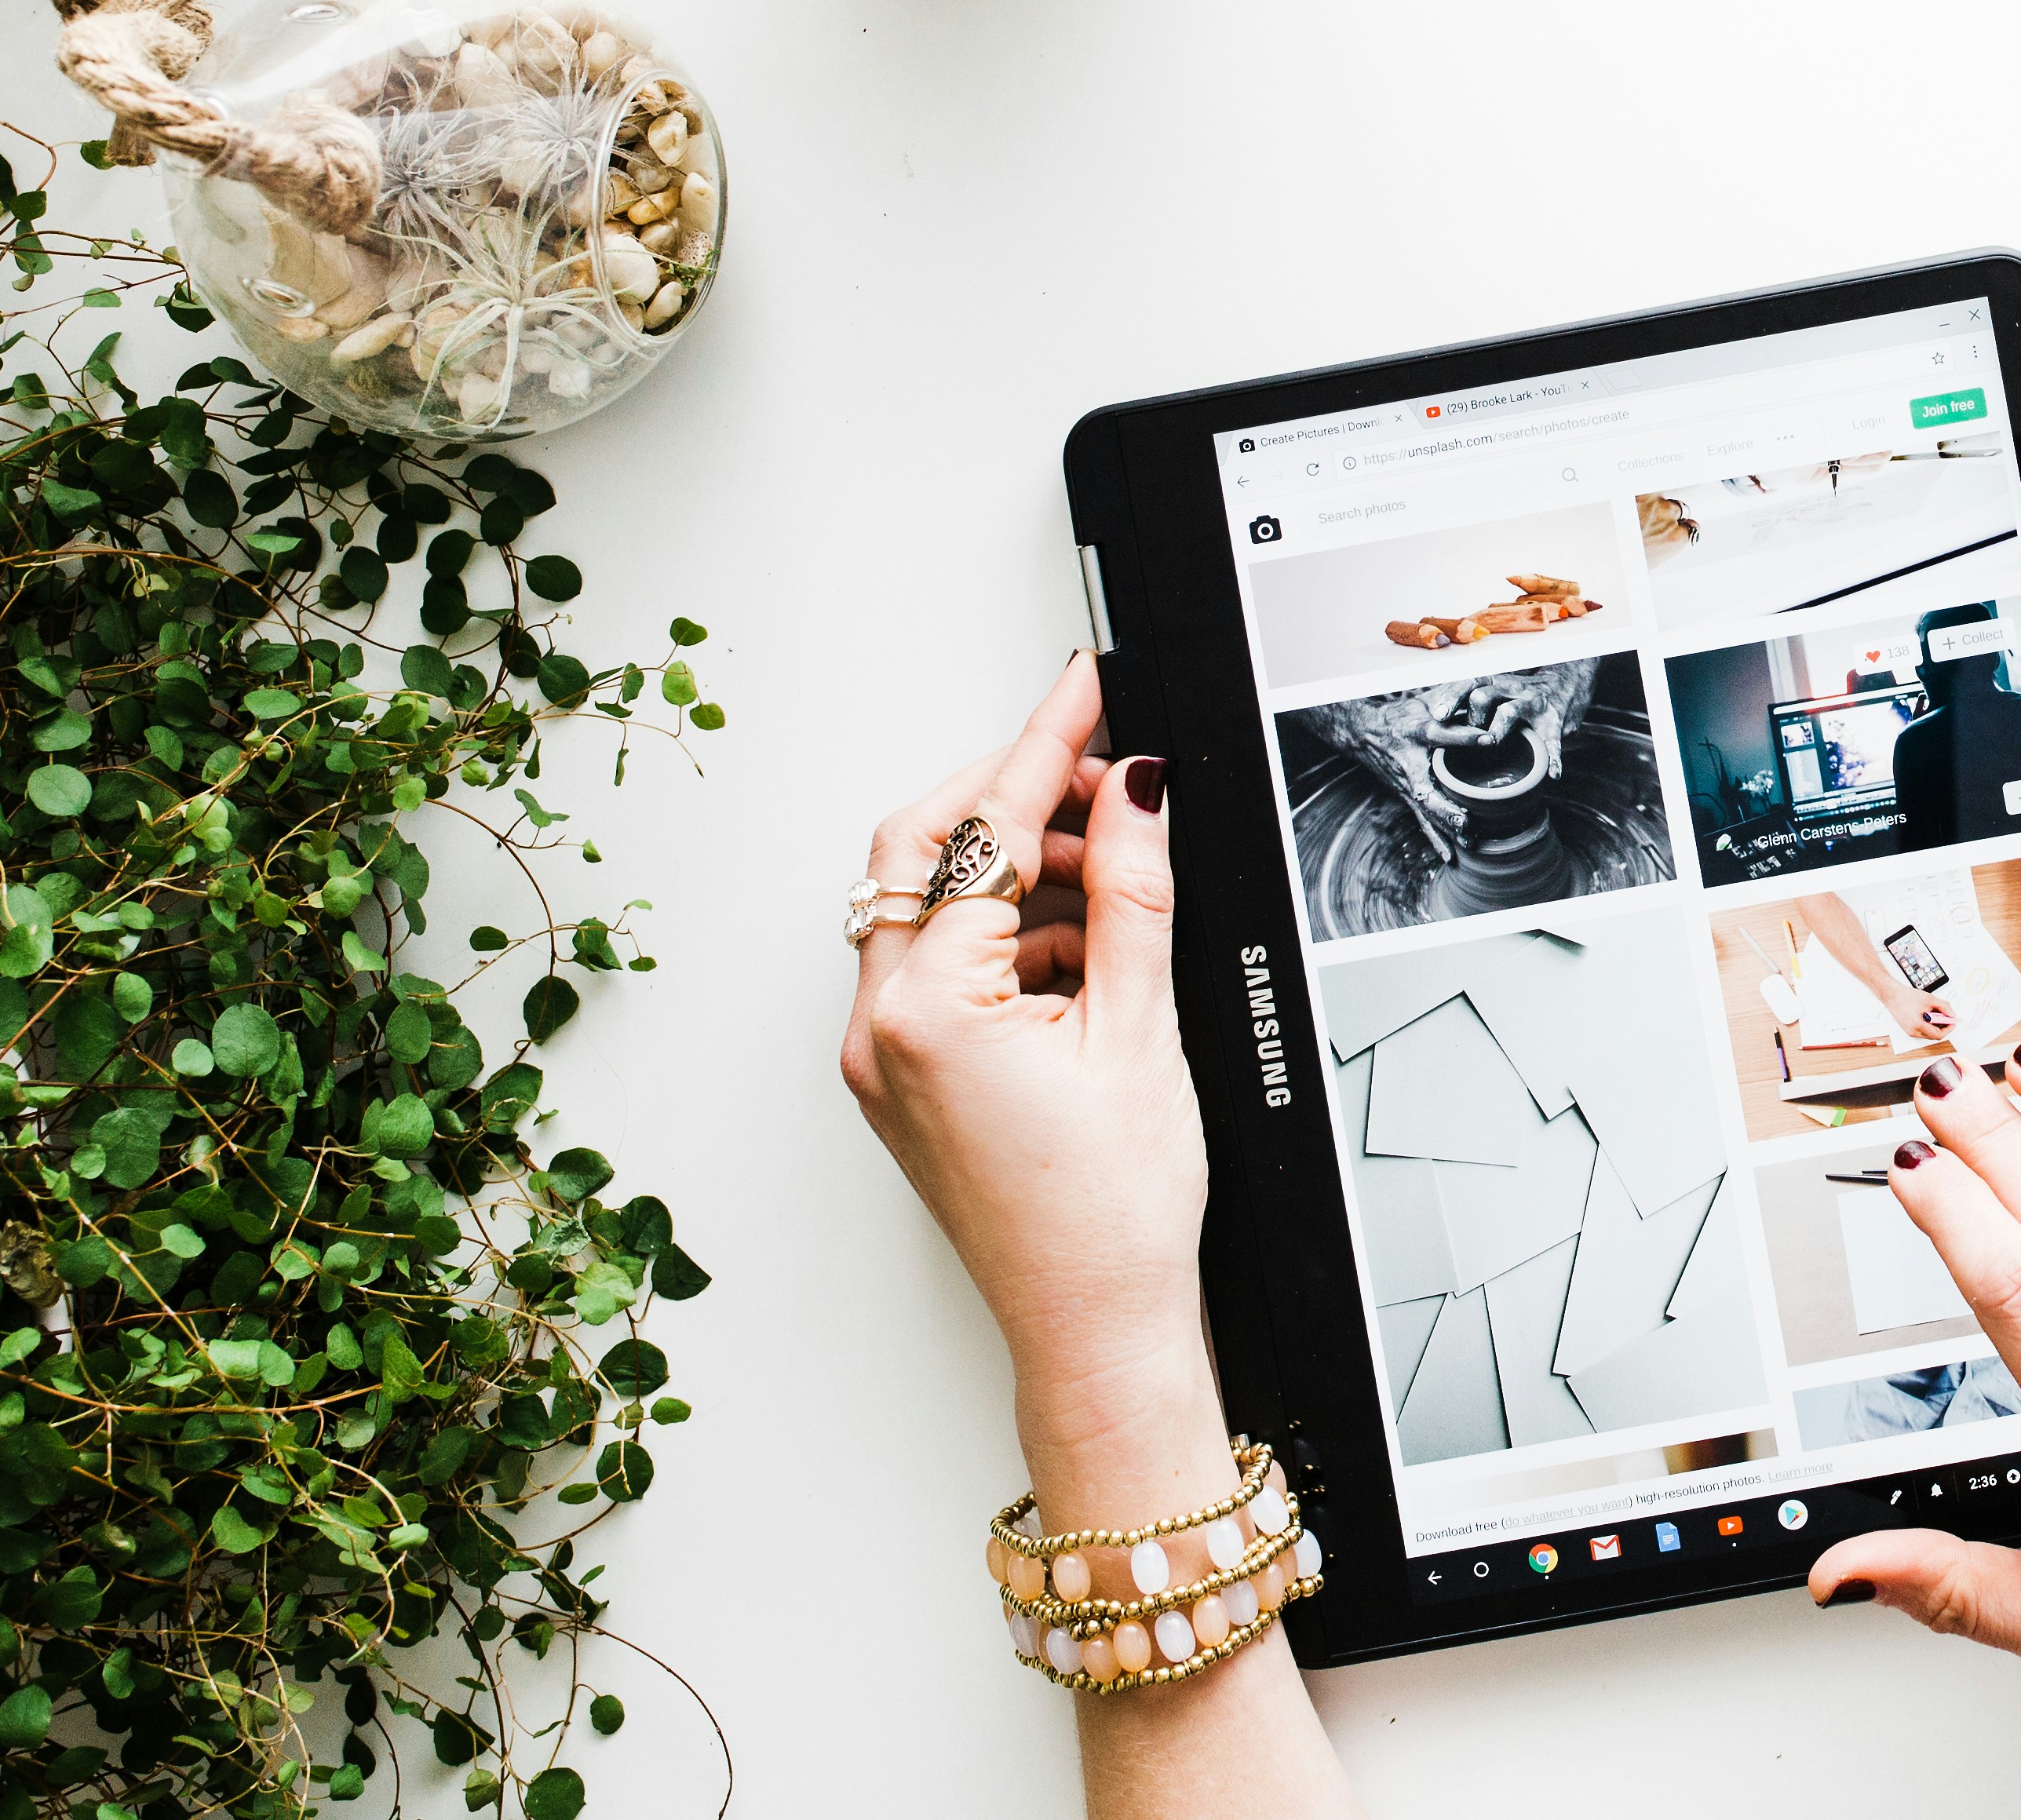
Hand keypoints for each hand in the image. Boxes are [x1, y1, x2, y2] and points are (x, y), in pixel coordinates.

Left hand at [836, 654, 1226, 1494]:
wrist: (1094, 1330)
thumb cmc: (1112, 1217)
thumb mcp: (1139, 1029)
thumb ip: (1130, 892)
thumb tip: (1133, 792)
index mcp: (928, 1011)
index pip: (985, 832)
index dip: (1045, 746)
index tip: (1083, 690)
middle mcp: (880, 1029)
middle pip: (917, 851)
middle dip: (1006, 801)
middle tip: (1099, 778)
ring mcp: (883, 1057)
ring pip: (925, 906)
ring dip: (1011, 874)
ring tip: (1110, 888)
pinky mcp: (904, 1080)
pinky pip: (936, 966)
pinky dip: (1004, 938)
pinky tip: (1084, 957)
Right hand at [1911, 996, 1963, 1040]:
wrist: (1892, 995)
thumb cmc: (1906, 997)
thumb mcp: (1929, 999)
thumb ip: (1943, 1006)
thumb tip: (1952, 1014)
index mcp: (1918, 1025)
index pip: (1938, 1035)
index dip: (1948, 1029)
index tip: (1952, 1022)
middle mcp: (1913, 1032)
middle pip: (1934, 1035)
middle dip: (1942, 1026)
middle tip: (1946, 1016)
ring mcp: (1910, 1032)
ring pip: (1929, 1033)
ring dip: (1935, 1025)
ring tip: (1936, 1013)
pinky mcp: (1909, 1029)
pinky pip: (1923, 1030)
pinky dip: (1929, 1024)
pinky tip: (1929, 1014)